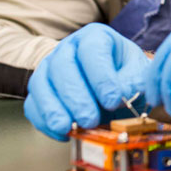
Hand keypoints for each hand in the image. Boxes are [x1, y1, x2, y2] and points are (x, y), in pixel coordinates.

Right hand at [24, 23, 148, 140]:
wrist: (111, 83)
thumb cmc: (125, 73)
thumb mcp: (138, 72)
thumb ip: (134, 81)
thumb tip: (123, 96)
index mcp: (95, 37)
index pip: (92, 49)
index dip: (101, 76)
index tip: (112, 101)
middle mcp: (68, 48)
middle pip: (63, 66)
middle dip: (76, 96)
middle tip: (89, 119)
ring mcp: (49, 68)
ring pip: (42, 84)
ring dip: (54, 109)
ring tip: (68, 128)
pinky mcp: (40, 90)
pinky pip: (33, 104)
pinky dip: (44, 121)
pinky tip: (62, 133)